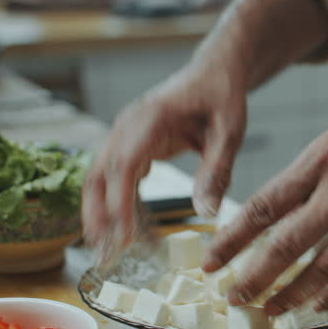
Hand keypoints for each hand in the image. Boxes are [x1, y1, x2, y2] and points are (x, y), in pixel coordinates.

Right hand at [82, 63, 246, 259]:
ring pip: (100, 178)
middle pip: (99, 174)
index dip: (119, 203)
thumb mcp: (230, 132)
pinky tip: (129, 233)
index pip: (125, 164)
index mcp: (151, 117)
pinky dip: (119, 205)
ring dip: (101, 215)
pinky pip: (117, 178)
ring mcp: (125, 134)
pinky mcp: (131, 144)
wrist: (214, 71)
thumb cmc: (222, 96)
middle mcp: (128, 125)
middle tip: (104, 257)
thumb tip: (206, 213)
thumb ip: (217, 170)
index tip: (124, 237)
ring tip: (109, 254)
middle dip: (97, 216)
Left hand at [203, 98, 327, 314]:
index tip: (211, 260)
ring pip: (320, 269)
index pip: (264, 206)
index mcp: (320, 160)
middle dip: (254, 277)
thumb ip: (308, 176)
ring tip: (272, 309)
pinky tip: (319, 305)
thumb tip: (276, 212)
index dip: (232, 239)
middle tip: (234, 298)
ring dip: (291, 295)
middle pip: (285, 244)